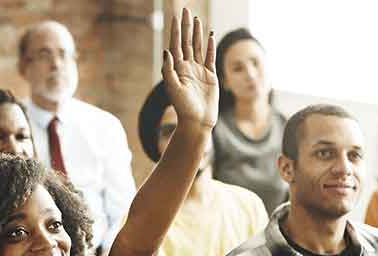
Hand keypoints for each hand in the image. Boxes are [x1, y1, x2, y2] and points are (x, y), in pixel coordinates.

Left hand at [162, 7, 217, 129]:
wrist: (197, 122)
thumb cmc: (183, 108)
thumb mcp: (173, 89)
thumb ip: (168, 70)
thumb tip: (167, 51)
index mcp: (177, 69)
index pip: (176, 45)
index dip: (176, 31)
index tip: (176, 16)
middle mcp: (187, 67)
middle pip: (186, 42)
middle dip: (186, 26)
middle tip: (186, 10)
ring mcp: (199, 71)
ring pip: (198, 47)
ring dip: (197, 33)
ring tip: (197, 19)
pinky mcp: (210, 76)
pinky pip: (210, 57)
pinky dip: (210, 46)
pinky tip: (210, 35)